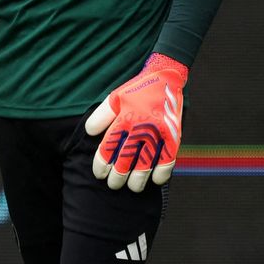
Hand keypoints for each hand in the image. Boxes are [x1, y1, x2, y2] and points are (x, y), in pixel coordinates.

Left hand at [85, 53, 187, 191]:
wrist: (165, 76)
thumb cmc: (137, 90)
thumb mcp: (114, 97)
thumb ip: (101, 115)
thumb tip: (89, 133)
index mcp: (124, 117)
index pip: (109, 147)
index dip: (102, 164)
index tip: (99, 174)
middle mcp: (140, 126)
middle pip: (126, 159)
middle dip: (118, 176)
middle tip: (113, 185)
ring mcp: (158, 132)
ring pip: (146, 163)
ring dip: (138, 179)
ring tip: (132, 187)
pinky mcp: (173, 135)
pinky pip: (168, 159)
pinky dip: (162, 172)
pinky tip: (155, 180)